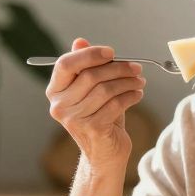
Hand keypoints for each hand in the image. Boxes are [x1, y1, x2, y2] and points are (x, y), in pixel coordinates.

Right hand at [46, 37, 145, 170]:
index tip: (112, 52)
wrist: (105, 154)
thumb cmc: (99, 117)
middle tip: (136, 68)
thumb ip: (85, 67)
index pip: (66, 64)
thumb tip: (79, 41)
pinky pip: (115, 104)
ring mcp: (74, 119)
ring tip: (139, 82)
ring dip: (127, 82)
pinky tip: (138, 94)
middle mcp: (59, 106)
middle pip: (90, 75)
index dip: (90, 55)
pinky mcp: (92, 129)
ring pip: (105, 89)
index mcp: (55, 91)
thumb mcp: (91, 91)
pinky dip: (131, 96)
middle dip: (118, 68)